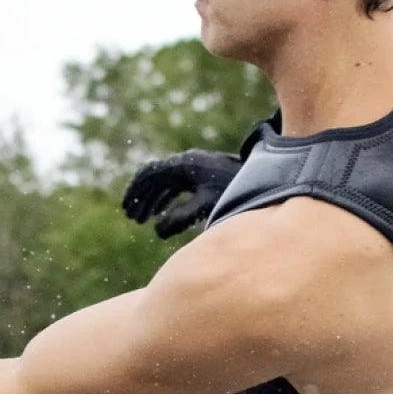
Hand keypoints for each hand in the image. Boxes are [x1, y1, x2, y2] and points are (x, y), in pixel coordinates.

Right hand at [120, 149, 240, 238]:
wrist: (266, 178)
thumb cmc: (236, 190)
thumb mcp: (206, 206)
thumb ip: (180, 218)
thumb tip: (157, 231)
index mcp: (184, 165)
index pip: (149, 174)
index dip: (135, 192)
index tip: (126, 209)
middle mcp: (187, 162)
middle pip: (154, 178)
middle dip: (141, 198)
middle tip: (132, 218)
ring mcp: (195, 168)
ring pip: (164, 182)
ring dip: (152, 200)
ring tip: (143, 221)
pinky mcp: (202, 175)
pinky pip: (176, 185)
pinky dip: (165, 198)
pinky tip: (162, 214)